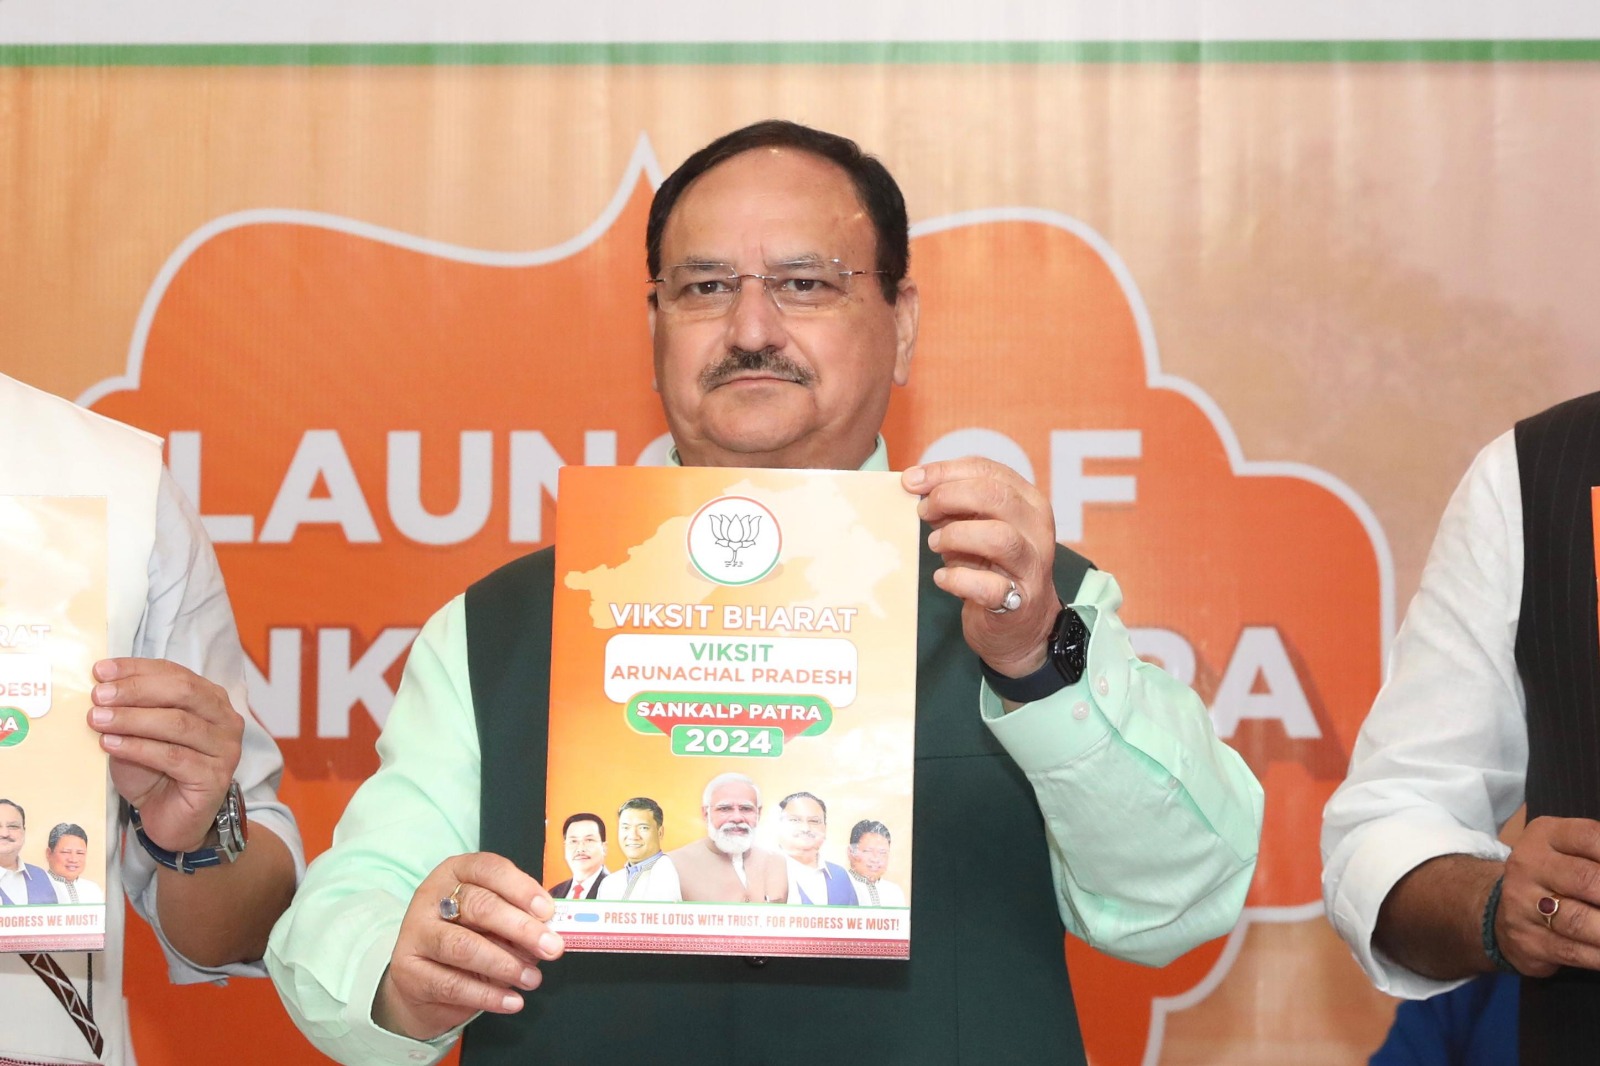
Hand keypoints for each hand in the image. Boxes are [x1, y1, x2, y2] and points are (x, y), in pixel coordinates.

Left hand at [88, 657, 241, 852]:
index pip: (175, 673)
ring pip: (178, 723)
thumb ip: (131, 711)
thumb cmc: (155, 773)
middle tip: (99, 696)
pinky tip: (111, 744)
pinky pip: (174, 756)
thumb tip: (101, 689)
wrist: (172, 820)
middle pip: (183, 692)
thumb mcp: (139, 734)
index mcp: (211, 700)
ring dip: (132, 719)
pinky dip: (138, 748)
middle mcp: (225, 719)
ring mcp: (225, 748)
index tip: (100, 671)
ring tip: (97, 719)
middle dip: (136, 690)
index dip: (137, 669)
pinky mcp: (215, 776)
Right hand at [374, 853, 562, 1040]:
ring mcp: (416, 933)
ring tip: (533, 979)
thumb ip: (519, 919)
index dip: (520, 888)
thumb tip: (552, 931)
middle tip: (552, 948)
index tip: (547, 911)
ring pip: (464, 947)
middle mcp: (431, 898)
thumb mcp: (494, 922)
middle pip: (478, 906)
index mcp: (455, 872)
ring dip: (505, 965)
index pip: (488, 869)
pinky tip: (512, 1001)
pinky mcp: (408, 971)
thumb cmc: (469, 939)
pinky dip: (488, 996)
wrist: (423, 983)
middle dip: (521, 928)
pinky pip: (452, 985)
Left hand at [903, 458, 1058, 677]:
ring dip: (956, 536)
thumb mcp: (977, 526)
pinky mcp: (1020, 601)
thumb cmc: (992, 567)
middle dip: (949, 497)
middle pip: (995, 496)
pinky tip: (942, 578)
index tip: (912, 480)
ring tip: (935, 544)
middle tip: (923, 511)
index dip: (945, 471)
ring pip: (998, 537)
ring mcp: (1031, 566)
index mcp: (1028, 502)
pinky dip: (957, 579)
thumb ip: (955, 504)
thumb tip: (916, 483)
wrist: (1020, 624)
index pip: (989, 470)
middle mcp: (1037, 529)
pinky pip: (988, 586)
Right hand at [1496, 816, 1599, 974]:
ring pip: (1579, 920)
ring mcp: (1522, 904)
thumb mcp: (1571, 851)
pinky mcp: (1527, 940)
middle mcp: (1528, 866)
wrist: (1500, 911)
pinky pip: (1574, 951)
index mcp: (1545, 836)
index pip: (1591, 837)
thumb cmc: (1555, 876)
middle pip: (1587, 880)